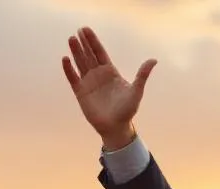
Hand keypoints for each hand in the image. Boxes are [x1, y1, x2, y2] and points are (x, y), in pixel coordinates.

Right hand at [61, 27, 156, 149]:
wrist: (116, 127)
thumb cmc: (127, 110)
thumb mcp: (136, 90)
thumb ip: (142, 75)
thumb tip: (154, 60)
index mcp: (110, 72)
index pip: (100, 53)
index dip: (93, 41)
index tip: (86, 29)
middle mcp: (98, 75)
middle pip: (89, 55)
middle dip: (83, 43)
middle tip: (78, 30)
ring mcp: (88, 82)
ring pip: (80, 63)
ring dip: (75, 52)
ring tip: (71, 39)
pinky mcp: (80, 92)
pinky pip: (73, 78)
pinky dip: (69, 69)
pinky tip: (65, 59)